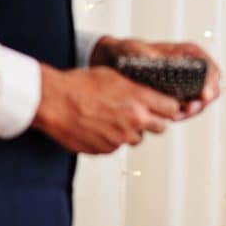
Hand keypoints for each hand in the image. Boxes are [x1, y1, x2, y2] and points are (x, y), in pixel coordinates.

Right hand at [32, 64, 180, 153]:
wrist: (54, 101)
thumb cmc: (79, 85)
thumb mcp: (114, 76)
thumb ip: (137, 87)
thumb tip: (150, 93)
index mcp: (139, 98)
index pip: (172, 109)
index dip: (168, 107)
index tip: (164, 107)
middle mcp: (134, 120)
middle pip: (161, 128)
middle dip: (153, 121)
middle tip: (139, 113)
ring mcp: (121, 138)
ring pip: (137, 138)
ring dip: (130, 131)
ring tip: (111, 118)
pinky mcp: (106, 150)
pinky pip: (116, 146)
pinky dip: (111, 139)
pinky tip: (98, 126)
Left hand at [90, 36, 221, 117]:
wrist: (115, 65)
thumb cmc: (126, 52)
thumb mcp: (133, 49)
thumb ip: (142, 53)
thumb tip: (151, 60)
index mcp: (186, 53)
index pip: (208, 65)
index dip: (211, 80)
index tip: (204, 94)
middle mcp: (190, 69)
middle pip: (209, 86)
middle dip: (202, 101)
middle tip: (188, 110)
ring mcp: (185, 84)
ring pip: (200, 100)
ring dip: (192, 110)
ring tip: (176, 115)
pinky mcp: (177, 97)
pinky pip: (186, 108)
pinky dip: (181, 114)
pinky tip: (170, 117)